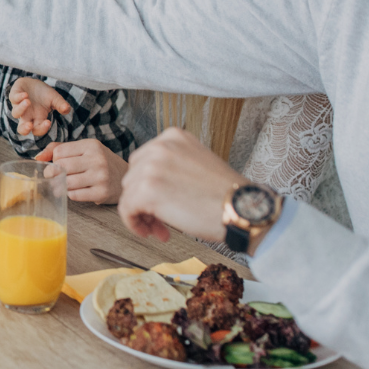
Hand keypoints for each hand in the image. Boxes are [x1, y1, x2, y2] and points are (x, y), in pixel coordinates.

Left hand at [7, 77, 73, 137]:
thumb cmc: (44, 94)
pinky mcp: (14, 96)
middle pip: (22, 129)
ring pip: (15, 113)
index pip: (38, 130)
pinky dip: (18, 97)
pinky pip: (13, 99)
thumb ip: (61, 105)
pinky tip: (25, 94)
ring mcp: (19, 106)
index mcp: (38, 118)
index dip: (42, 129)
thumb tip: (67, 109)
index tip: (48, 122)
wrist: (34, 82)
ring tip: (28, 101)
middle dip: (25, 129)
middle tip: (29, 125)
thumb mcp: (55, 99)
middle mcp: (27, 115)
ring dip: (21, 108)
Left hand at [34, 139, 127, 203]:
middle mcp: (97, 159)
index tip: (58, 164)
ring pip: (67, 182)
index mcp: (91, 145)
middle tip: (56, 176)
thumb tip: (38, 157)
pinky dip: (70, 194)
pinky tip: (75, 191)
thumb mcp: (84, 149)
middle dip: (54, 173)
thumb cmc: (100, 162)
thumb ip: (59, 149)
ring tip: (63, 185)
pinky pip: (75, 195)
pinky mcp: (102, 193)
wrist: (126, 177)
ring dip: (61, 185)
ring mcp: (100, 177)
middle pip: (61, 166)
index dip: (54, 159)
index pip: (59, 152)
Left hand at [115, 127, 247, 244]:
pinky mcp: (147, 190)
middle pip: (133, 176)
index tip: (159, 202)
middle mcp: (160, 147)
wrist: (241, 210)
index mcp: (173, 136)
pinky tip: (153, 232)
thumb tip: (147, 185)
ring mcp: (152, 167)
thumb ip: (171, 165)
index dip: (147, 184)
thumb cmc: (224, 194)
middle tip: (158, 220)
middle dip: (143, 200)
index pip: (143, 160)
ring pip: (128, 193)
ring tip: (159, 229)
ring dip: (141, 214)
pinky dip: (134, 223)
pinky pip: (127, 209)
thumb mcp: (196, 162)